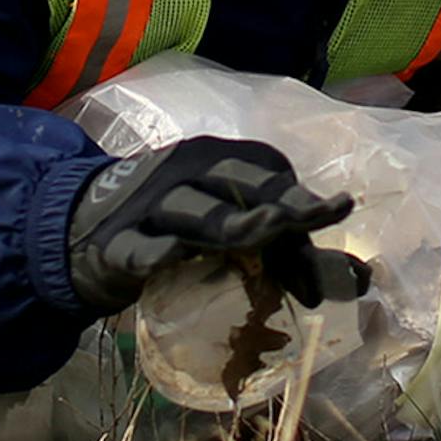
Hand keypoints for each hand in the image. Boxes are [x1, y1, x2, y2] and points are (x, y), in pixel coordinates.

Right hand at [65, 135, 369, 313]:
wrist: (77, 228)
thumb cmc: (171, 225)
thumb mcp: (226, 226)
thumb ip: (286, 248)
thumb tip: (362, 281)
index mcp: (214, 160)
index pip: (268, 172)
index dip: (303, 205)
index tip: (331, 233)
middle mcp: (183, 171)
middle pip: (237, 185)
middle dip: (281, 206)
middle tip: (317, 221)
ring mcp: (146, 205)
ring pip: (193, 212)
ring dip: (231, 224)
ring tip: (267, 233)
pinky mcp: (113, 242)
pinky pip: (135, 247)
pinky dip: (152, 254)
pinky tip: (170, 262)